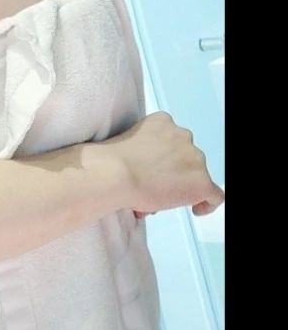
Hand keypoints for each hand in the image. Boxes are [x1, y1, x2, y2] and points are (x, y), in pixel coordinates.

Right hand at [105, 111, 224, 217]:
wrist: (116, 172)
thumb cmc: (113, 160)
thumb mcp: (129, 142)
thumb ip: (145, 151)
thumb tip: (149, 175)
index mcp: (163, 121)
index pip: (174, 139)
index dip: (168, 156)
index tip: (158, 167)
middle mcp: (182, 135)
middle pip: (187, 156)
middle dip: (176, 170)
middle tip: (156, 185)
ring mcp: (194, 157)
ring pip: (198, 174)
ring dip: (185, 184)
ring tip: (163, 198)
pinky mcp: (201, 181)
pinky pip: (215, 195)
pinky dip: (207, 203)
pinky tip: (195, 209)